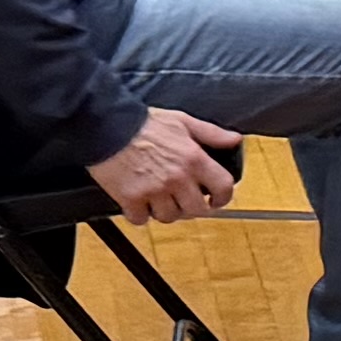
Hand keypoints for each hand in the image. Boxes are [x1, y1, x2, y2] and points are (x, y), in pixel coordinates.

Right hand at [95, 108, 238, 220]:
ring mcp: (153, 190)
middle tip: (185, 201)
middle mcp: (177, 178)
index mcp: (194, 159)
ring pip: (169, 217)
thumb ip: (212, 133)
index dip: (223, 198)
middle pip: (196, 210)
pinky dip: (141, 215)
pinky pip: (141, 219)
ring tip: (160, 199)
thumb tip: (234, 140)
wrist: (106, 127)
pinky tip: (140, 203)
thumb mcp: (183, 121)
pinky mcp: (130, 198)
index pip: (223, 188)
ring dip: (166, 211)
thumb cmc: (143, 123)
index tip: (217, 200)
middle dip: (193, 207)